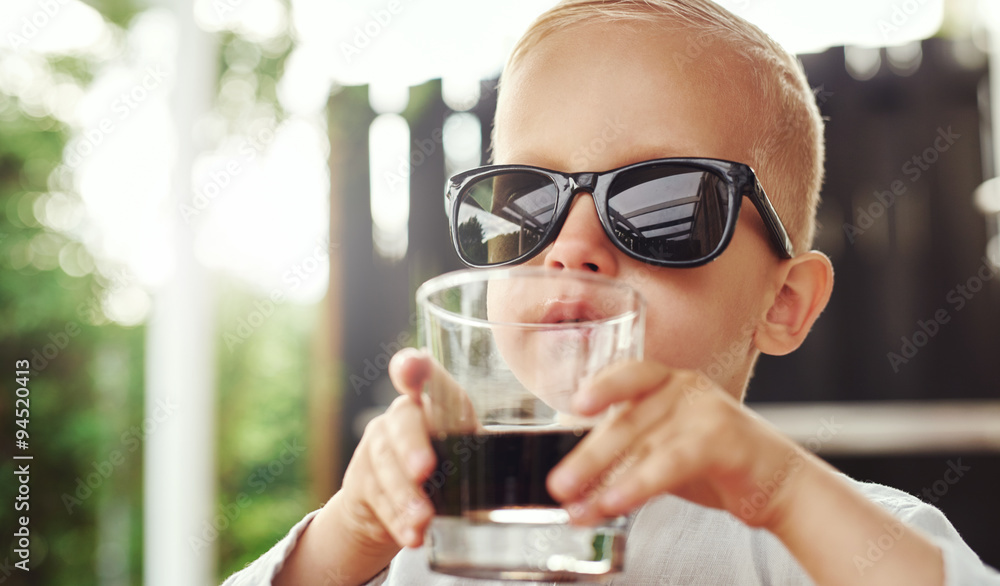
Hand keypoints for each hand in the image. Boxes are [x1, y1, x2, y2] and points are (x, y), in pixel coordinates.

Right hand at [337, 348, 474, 549]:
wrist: (394, 504)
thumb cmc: (447, 472)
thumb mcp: (468, 459)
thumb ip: (486, 461)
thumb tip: (536, 491)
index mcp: (435, 405)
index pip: (425, 377)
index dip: (414, 368)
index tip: (411, 365)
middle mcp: (402, 417)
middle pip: (401, 423)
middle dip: (411, 447)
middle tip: (425, 471)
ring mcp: (376, 445)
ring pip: (385, 464)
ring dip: (405, 495)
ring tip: (423, 521)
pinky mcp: (360, 478)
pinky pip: (376, 496)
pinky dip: (396, 519)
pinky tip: (411, 536)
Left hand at [547, 359, 807, 529]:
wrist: (782, 483)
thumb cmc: (718, 463)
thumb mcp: (664, 452)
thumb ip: (624, 458)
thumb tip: (574, 489)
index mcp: (668, 382)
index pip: (628, 374)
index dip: (601, 387)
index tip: (576, 405)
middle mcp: (685, 389)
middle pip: (625, 422)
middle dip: (587, 459)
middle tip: (559, 486)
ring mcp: (705, 411)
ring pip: (642, 445)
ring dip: (604, 480)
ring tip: (580, 509)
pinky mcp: (722, 440)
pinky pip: (669, 462)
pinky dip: (637, 484)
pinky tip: (614, 502)